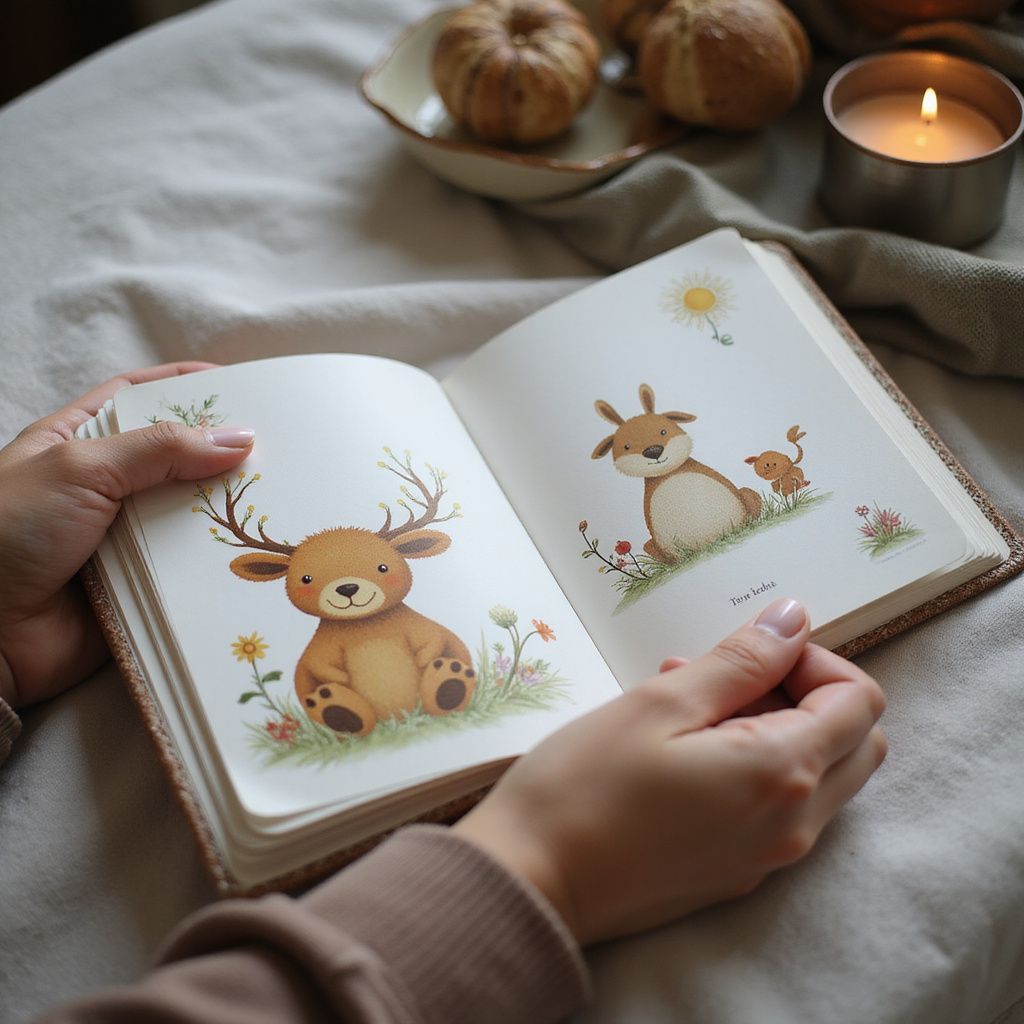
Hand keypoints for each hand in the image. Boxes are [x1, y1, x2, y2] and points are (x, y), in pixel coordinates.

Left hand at [0, 364, 254, 709]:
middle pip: (174, 458)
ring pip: (187, 515)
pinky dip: (217, 562)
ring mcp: (122, 538)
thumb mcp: (79, 467)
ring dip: (225, 509)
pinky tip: (257, 551)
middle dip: (220, 453)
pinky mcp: (140, 586)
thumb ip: (159, 449)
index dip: (186, 387)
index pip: (137, 399)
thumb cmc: (9, 532)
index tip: (241, 384)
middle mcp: (101, 487)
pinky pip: (188, 569)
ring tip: (281, 495)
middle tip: (277, 446)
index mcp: (74, 443)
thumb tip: (240, 439)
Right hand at [454, 598, 885, 944]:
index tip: (752, 652)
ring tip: (690, 702)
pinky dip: (757, 766)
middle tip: (731, 676)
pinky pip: (781, 808)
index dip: (815, 660)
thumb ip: (741, 660)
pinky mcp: (739, 874)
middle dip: (809, 694)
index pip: (860, 702)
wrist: (530, 882)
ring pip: (821, 777)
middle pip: (856, 743)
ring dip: (779, 728)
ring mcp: (769, 858)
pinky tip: (684, 748)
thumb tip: (794, 617)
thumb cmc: (584, 784)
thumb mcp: (661, 702)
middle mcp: (795, 825)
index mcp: (782, 773)